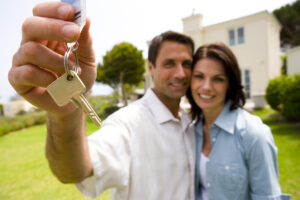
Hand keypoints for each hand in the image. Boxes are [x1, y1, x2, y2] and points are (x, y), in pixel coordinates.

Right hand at [8, 2, 95, 116]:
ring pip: (30, 50)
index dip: (53, 9)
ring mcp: (22, 60)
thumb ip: (85, 40)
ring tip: (72, 70)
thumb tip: (86, 18)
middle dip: (53, 27)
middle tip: (73, 33)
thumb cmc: (79, 76)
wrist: (75, 101)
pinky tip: (57, 83)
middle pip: (30, 25)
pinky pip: (27, 72)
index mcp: (47, 34)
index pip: (41, 13)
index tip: (70, 12)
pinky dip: (47, 78)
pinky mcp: (17, 78)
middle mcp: (31, 43)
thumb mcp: (87, 57)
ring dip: (56, 60)